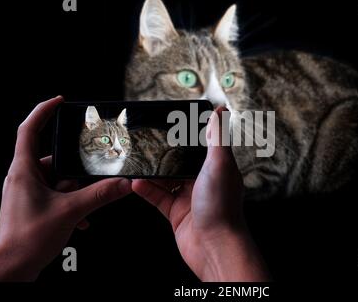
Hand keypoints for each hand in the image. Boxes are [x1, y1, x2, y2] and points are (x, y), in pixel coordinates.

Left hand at [0, 96, 131, 280]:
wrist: (10, 271)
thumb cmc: (24, 241)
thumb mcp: (70, 212)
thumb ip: (100, 195)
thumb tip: (123, 183)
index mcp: (24, 171)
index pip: (30, 130)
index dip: (43, 111)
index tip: (59, 101)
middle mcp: (25, 179)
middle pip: (56, 160)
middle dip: (76, 172)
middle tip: (89, 178)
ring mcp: (30, 193)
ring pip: (60, 181)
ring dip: (76, 193)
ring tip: (83, 209)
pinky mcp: (36, 206)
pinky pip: (59, 196)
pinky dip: (72, 205)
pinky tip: (82, 220)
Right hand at [132, 107, 269, 280]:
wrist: (213, 246)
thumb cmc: (221, 206)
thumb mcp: (219, 164)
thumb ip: (217, 137)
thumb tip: (220, 111)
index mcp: (217, 168)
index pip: (202, 146)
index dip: (189, 136)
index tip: (174, 124)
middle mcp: (203, 182)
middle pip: (181, 162)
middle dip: (166, 153)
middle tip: (148, 142)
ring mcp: (189, 197)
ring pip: (166, 180)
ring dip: (152, 172)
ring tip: (138, 161)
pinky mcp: (176, 213)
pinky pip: (158, 197)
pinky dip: (147, 190)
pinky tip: (136, 183)